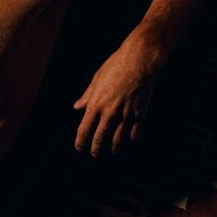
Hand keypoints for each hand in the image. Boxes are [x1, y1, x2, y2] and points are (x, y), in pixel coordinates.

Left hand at [73, 41, 156, 156]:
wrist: (138, 62)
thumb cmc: (114, 67)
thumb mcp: (96, 80)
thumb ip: (87, 96)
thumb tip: (77, 107)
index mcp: (95, 104)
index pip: (85, 128)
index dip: (81, 140)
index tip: (79, 147)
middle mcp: (109, 112)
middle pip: (100, 137)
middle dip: (96, 148)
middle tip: (95, 154)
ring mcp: (125, 114)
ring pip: (118, 137)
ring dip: (114, 147)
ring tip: (112, 152)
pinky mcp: (140, 112)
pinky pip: (135, 130)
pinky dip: (133, 138)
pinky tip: (131, 142)